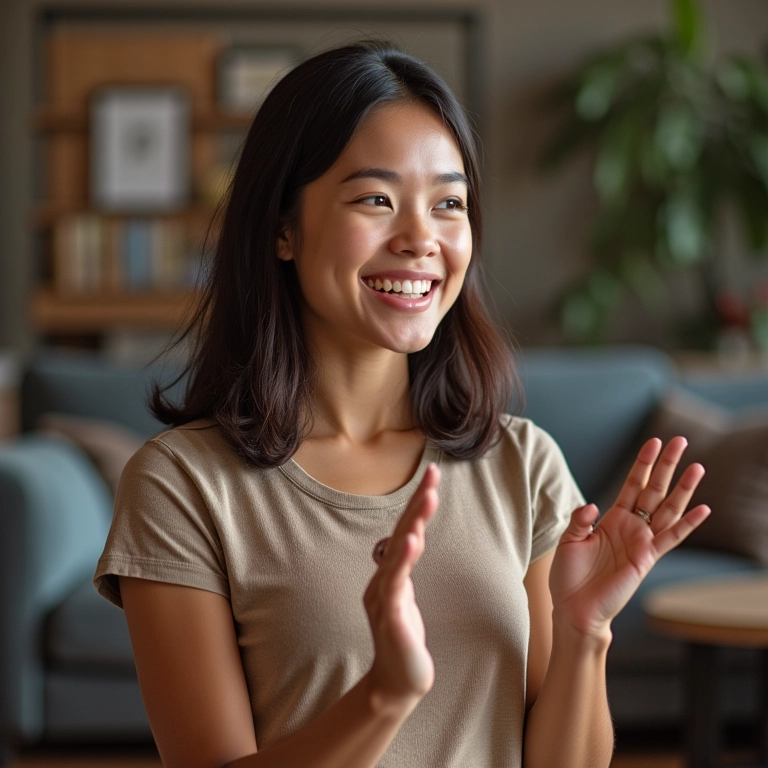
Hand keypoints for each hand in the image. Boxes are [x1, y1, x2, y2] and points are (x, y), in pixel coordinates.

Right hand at [363, 463, 438, 708]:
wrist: (397, 682)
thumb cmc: (404, 637)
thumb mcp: (406, 594)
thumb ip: (404, 566)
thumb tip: (408, 536)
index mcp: (390, 574)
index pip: (406, 530)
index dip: (418, 503)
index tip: (432, 474)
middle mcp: (383, 580)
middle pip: (401, 534)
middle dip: (417, 503)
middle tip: (432, 474)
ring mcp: (386, 598)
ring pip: (399, 554)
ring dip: (413, 523)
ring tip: (426, 498)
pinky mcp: (392, 618)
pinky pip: (397, 585)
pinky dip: (403, 562)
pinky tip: (412, 543)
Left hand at [548, 437, 710, 638]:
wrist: (575, 609)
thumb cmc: (570, 576)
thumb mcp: (569, 541)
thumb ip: (580, 520)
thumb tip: (592, 505)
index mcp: (612, 518)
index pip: (632, 484)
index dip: (643, 463)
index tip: (654, 442)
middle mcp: (631, 526)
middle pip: (654, 489)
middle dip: (667, 465)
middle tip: (681, 441)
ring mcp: (641, 542)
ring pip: (667, 509)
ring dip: (683, 489)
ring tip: (697, 467)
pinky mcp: (646, 559)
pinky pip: (670, 538)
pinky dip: (688, 524)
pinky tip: (703, 509)